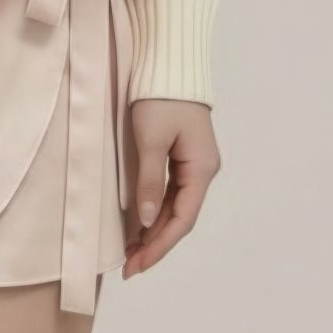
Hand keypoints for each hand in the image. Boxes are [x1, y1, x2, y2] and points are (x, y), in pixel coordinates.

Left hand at [122, 97, 218, 281]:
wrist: (170, 65)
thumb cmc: (161, 99)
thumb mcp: (151, 140)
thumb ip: (150, 181)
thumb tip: (144, 221)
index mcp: (202, 168)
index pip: (183, 219)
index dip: (160, 246)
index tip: (137, 265)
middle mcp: (203, 171)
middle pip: (180, 218)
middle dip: (155, 244)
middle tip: (128, 267)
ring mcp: (194, 164)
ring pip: (175, 208)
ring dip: (154, 232)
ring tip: (131, 254)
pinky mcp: (183, 157)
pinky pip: (171, 194)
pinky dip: (154, 212)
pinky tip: (139, 227)